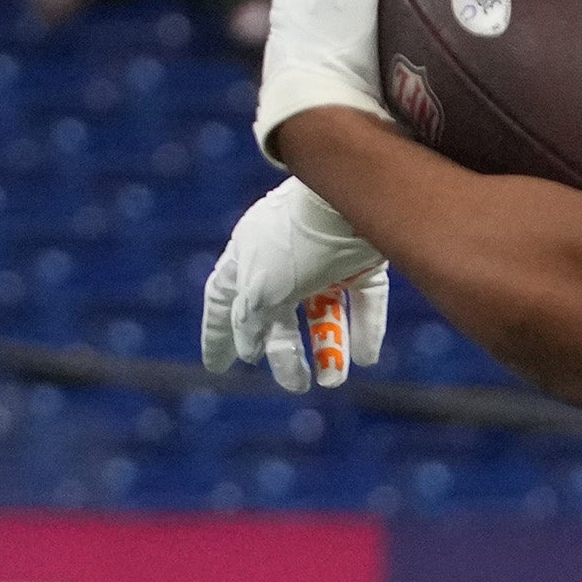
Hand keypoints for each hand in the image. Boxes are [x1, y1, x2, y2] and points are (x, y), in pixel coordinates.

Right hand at [200, 176, 389, 391]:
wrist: (350, 197)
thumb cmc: (295, 242)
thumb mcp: (259, 288)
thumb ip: (248, 321)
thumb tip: (248, 347)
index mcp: (247, 256)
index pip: (223, 299)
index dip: (217, 334)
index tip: (217, 367)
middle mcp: (285, 256)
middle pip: (279, 314)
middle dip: (286, 353)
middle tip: (297, 385)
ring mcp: (326, 256)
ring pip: (324, 310)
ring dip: (328, 347)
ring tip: (334, 380)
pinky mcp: (363, 256)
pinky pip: (363, 298)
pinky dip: (364, 327)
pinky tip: (365, 358)